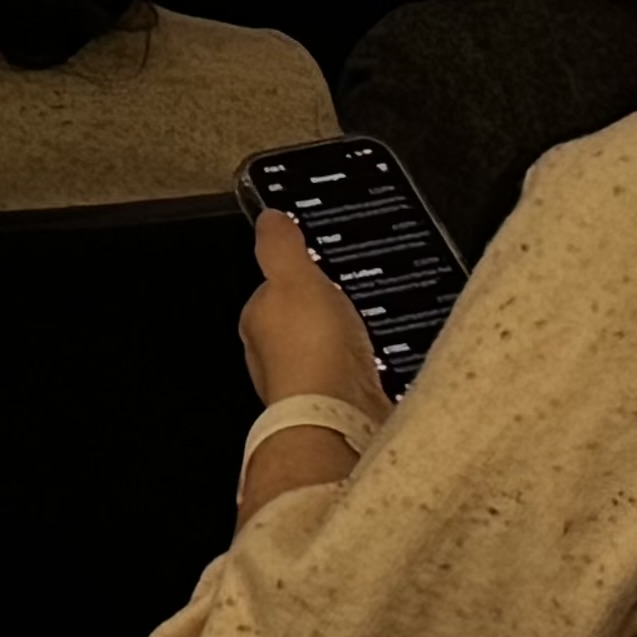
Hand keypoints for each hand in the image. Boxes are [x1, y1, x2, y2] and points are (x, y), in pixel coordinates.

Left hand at [238, 212, 388, 418]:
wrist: (337, 417)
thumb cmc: (310, 351)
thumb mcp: (295, 277)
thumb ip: (280, 245)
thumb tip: (269, 218)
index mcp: (258, 321)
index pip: (272, 291)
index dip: (298, 278)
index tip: (320, 272)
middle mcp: (274, 357)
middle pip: (300, 325)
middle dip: (323, 316)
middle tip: (351, 303)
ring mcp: (305, 385)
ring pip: (325, 355)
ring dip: (344, 347)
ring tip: (369, 334)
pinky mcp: (335, 408)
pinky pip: (350, 382)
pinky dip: (362, 373)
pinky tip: (378, 367)